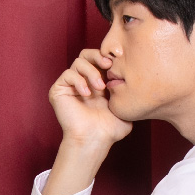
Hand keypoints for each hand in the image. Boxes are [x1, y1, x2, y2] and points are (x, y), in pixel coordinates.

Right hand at [42, 50, 132, 194]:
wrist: (95, 140)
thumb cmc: (109, 129)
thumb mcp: (124, 105)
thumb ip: (127, 90)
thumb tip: (135, 75)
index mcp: (97, 82)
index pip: (99, 58)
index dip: (108, 56)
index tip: (121, 58)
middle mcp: (83, 81)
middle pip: (87, 54)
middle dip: (98, 57)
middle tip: (109, 65)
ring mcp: (70, 86)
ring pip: (78, 62)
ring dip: (91, 72)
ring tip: (99, 88)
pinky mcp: (59, 91)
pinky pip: (67, 74)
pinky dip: (78, 81)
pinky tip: (87, 94)